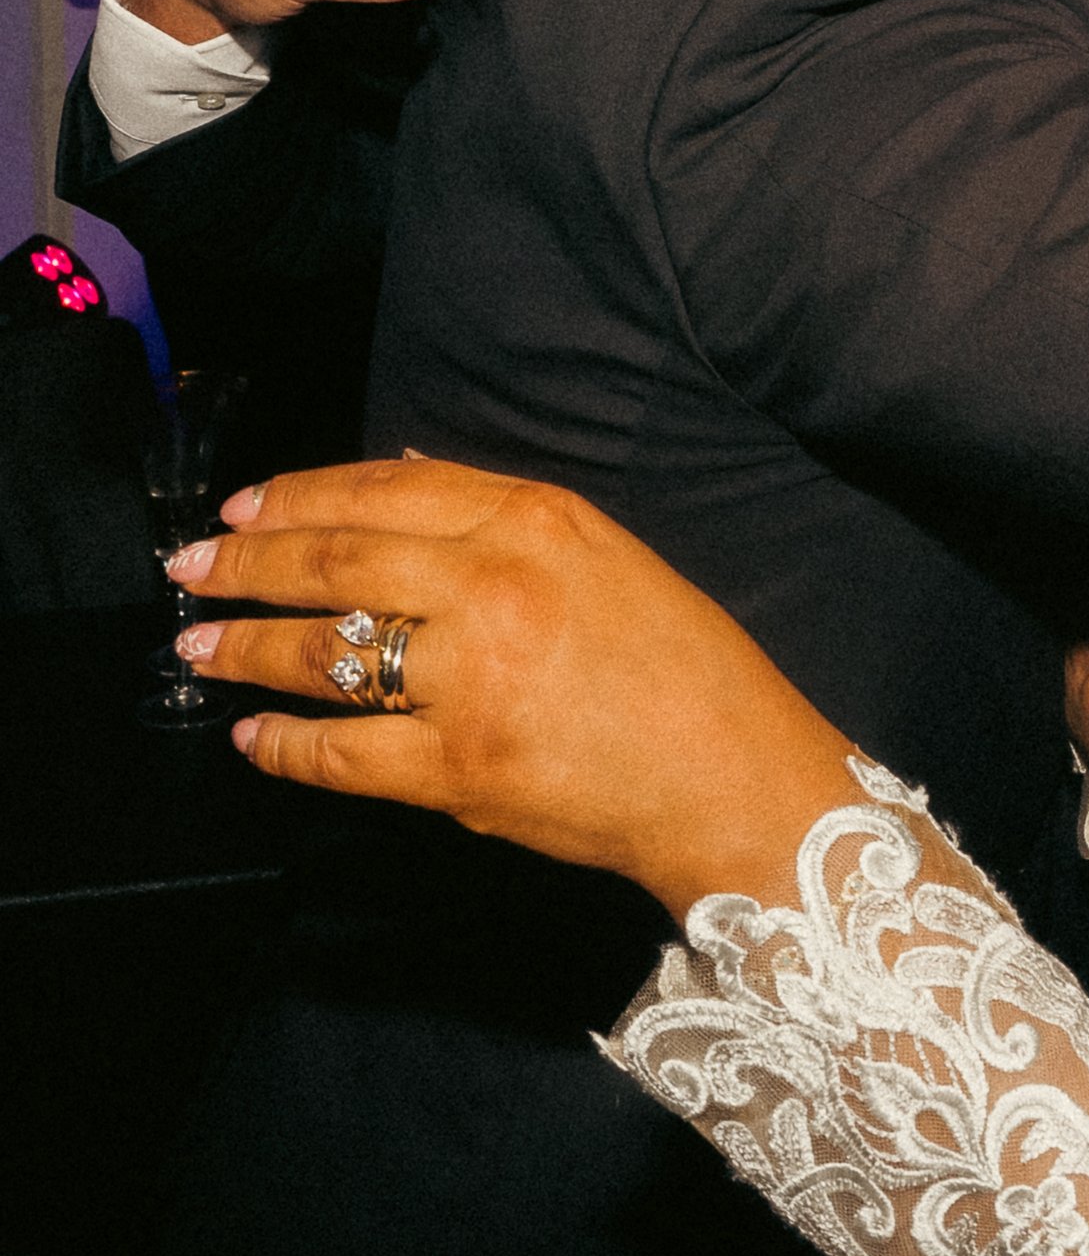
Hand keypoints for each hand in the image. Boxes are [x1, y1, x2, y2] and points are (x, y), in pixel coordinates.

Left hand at [169, 458, 856, 923]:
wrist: (733, 778)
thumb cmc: (685, 669)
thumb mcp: (607, 555)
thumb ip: (502, 515)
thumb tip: (396, 477)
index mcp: (537, 521)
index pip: (385, 490)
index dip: (300, 494)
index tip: (243, 507)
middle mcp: (496, 586)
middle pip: (337, 560)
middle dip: (247, 563)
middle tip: (188, 570)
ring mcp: (473, 678)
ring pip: (325, 650)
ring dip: (246, 648)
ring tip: (197, 650)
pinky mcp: (459, 768)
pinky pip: (342, 752)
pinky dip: (286, 746)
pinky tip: (255, 737)